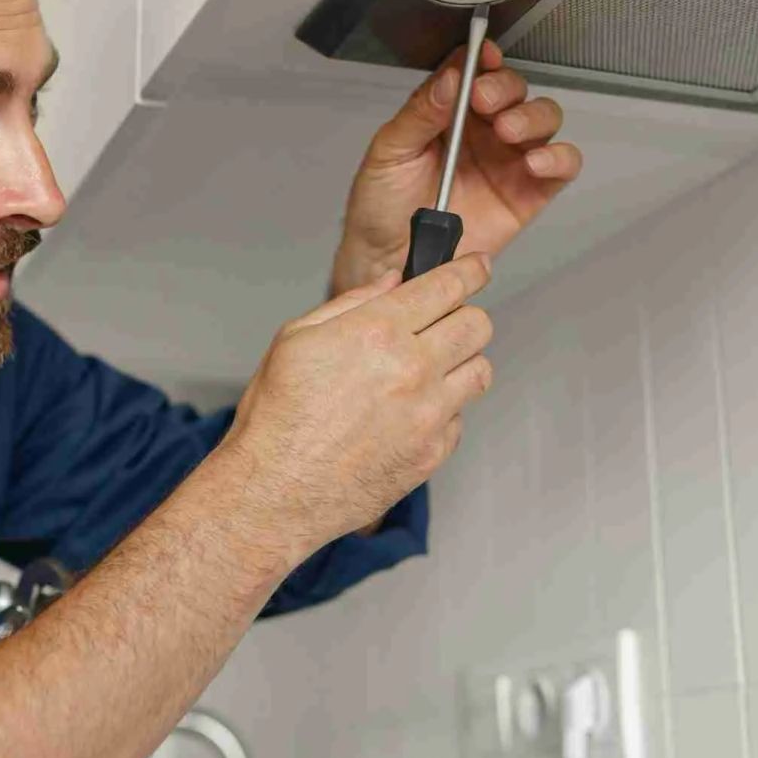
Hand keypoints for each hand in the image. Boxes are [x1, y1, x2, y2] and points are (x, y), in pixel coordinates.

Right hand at [215, 253, 494, 550]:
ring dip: (460, 363)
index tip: (477, 268)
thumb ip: (350, 304)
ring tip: (429, 371)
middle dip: (465, 315)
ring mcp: (429, 414)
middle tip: (444, 322)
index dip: (469, 270)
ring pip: (480, 371)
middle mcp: (412, 369)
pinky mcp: (433, 453)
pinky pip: (460, 419)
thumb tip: (390, 284)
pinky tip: (409, 414)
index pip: (447, 287)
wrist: (277, 490)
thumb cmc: (277, 417)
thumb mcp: (296, 339)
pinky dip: (443, 411)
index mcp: (377, 332)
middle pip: (477, 324)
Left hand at [328, 42, 580, 295]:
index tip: (482, 54)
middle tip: (485, 100)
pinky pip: (561, 166)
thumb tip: (448, 79)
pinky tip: (535, 161)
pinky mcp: (529, 192)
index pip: (474, 72)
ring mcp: (508, 159)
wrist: (388, 259)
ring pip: (543, 119)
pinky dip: (559, 157)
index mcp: (448, 113)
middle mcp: (483, 131)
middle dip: (505, 88)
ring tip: (507, 130)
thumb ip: (420, 114)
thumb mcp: (389, 152)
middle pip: (515, 90)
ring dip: (532, 116)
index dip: (482, 58)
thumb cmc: (382, 206)